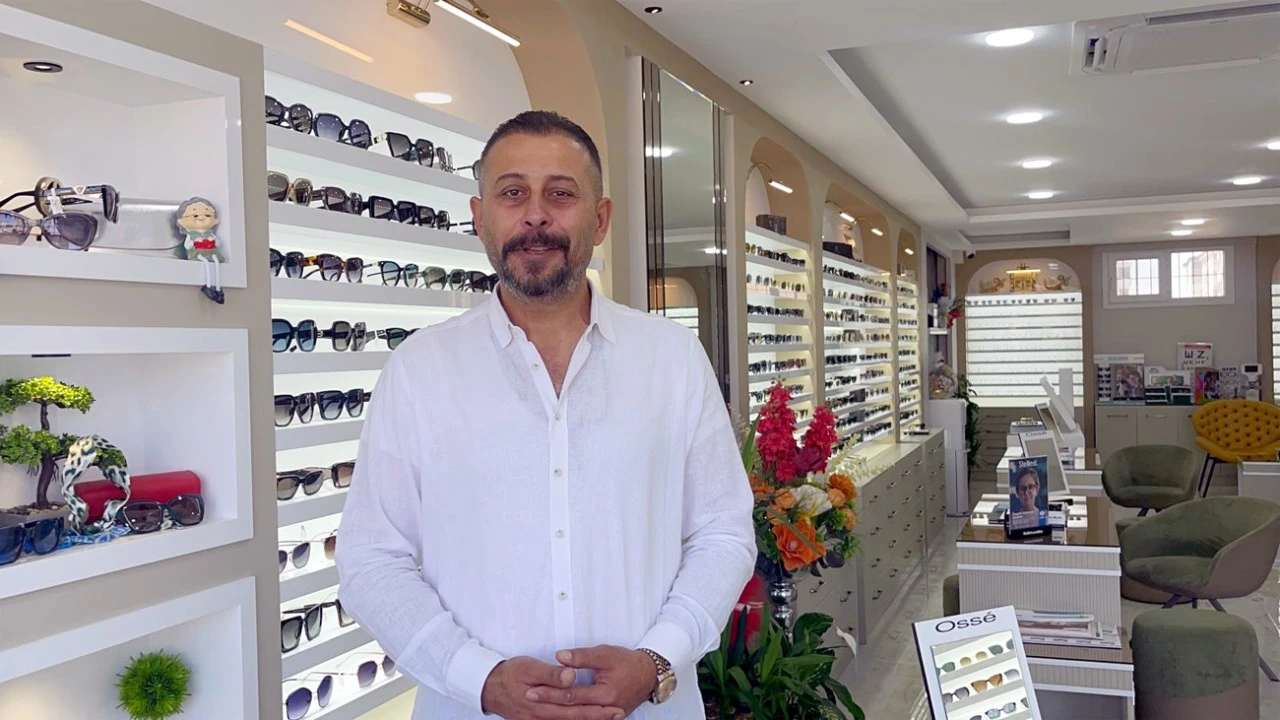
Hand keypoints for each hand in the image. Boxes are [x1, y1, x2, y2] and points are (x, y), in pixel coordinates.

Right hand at [481, 656, 623, 719]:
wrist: (488, 687)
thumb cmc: (509, 674)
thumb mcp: (529, 668)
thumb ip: (551, 674)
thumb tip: (571, 676)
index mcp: (542, 704)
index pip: (575, 707)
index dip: (596, 708)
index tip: (613, 706)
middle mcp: (541, 717)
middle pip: (574, 719)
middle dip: (598, 717)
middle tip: (618, 713)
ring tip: (607, 717)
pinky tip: (582, 719)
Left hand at [525, 646, 656, 716]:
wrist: (649, 674)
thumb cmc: (628, 662)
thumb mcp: (605, 654)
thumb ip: (582, 657)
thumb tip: (559, 656)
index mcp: (605, 694)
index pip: (571, 695)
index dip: (550, 692)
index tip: (532, 689)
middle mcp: (605, 708)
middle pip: (571, 709)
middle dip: (548, 703)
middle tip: (529, 697)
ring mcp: (606, 715)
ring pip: (578, 717)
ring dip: (557, 712)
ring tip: (538, 707)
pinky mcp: (606, 716)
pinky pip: (586, 717)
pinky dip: (571, 716)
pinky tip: (557, 713)